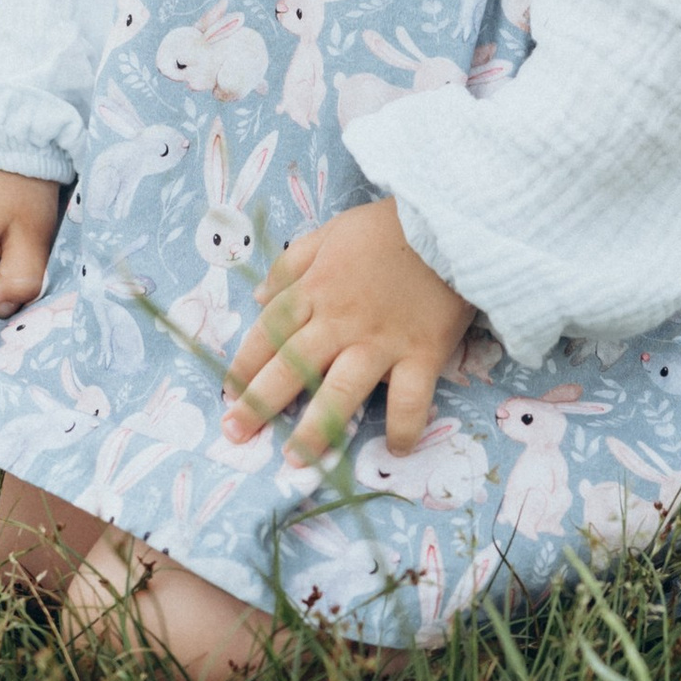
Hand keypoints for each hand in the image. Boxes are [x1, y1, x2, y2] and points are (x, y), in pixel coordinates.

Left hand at [222, 198, 472, 464]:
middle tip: (235, 433)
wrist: (451, 222)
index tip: (229, 392)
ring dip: (315, 430)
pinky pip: (409, 400)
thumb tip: (258, 298)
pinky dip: (402, 427)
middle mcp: (341, 320)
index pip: (270, 331)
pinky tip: (394, 449)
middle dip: (259, 403)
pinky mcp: (422, 353)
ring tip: (295, 459)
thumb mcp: (331, 232)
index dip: (245, 363)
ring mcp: (382, 341)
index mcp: (316, 288)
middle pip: (292, 367)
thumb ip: (292, 264)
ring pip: (340, 392)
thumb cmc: (388, 227)